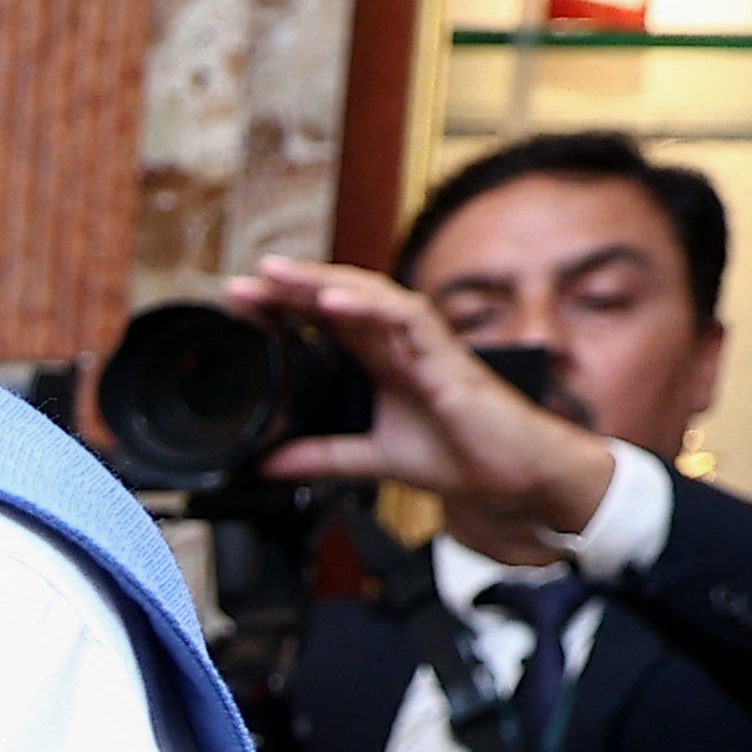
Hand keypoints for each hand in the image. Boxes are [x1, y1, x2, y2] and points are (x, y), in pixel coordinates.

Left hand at [225, 257, 617, 547]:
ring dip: (319, 282)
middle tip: (239, 285)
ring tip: (275, 276)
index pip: (325, 321)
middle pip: (338, 299)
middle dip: (288, 288)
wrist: (513, 475)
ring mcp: (423, 343)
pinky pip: (405, 318)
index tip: (238, 308)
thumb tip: (267, 467)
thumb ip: (321, 457)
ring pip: (367, 295)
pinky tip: (331, 303)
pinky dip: (367, 306)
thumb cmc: (460, 455)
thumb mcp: (371, 460)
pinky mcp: (446, 354)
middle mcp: (399, 342)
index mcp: (381, 359)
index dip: (282, 310)